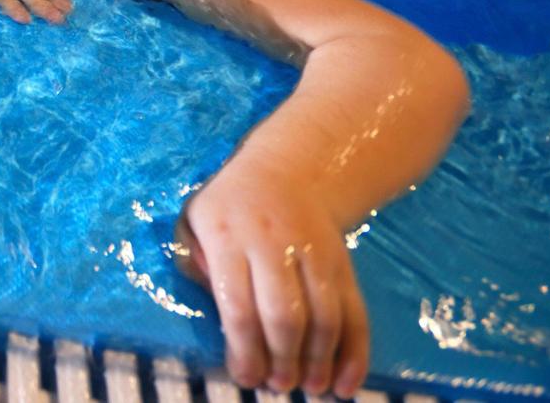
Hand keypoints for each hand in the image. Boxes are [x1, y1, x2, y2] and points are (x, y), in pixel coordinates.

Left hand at [176, 159, 369, 397]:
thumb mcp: (194, 222)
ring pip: (324, 315)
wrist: (288, 170)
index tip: (245, 377)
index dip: (244, 350)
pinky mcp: (342, 262)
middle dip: (282, 359)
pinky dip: (355, 352)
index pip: (238, 305)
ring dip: (319, 360)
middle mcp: (272, 244)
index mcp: (227, 237)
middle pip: (284, 314)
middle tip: (277, 385)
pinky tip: (346, 383)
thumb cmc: (228, 206)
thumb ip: (195, 266)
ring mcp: (314, 252)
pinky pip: (354, 310)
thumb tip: (218, 320)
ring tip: (308, 386)